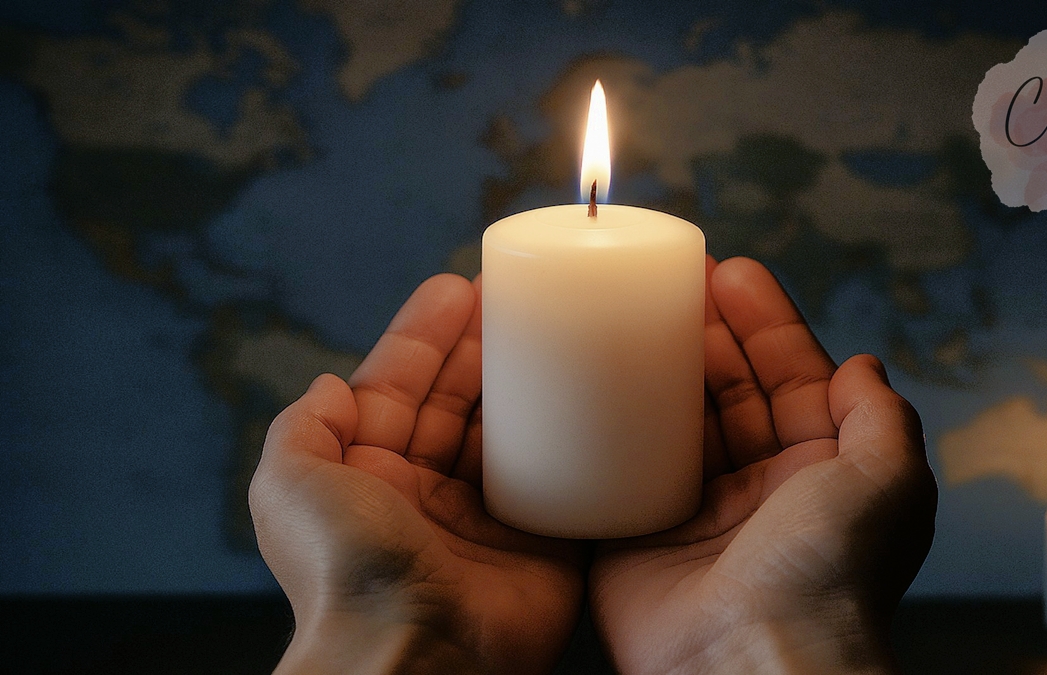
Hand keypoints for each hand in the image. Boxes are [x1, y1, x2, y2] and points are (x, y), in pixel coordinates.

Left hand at [250, 274, 583, 674]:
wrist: (414, 653)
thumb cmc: (346, 572)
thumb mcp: (289, 485)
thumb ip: (302, 427)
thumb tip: (331, 386)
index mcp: (369, 476)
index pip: (399, 386)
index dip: (426, 335)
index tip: (457, 288)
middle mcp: (426, 492)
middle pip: (460, 399)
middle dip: (484, 344)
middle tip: (516, 295)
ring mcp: (486, 516)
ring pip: (511, 431)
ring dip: (530, 379)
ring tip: (556, 325)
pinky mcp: (543, 540)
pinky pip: (563, 478)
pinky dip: (575, 439)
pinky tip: (590, 394)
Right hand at [590, 257, 936, 674]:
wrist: (751, 663)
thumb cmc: (828, 580)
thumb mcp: (887, 485)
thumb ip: (882, 418)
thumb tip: (864, 366)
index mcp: (818, 474)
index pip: (792, 377)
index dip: (766, 323)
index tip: (733, 273)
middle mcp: (758, 488)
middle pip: (727, 388)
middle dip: (705, 330)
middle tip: (673, 278)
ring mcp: (694, 509)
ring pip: (673, 418)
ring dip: (655, 363)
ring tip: (630, 308)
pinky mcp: (635, 532)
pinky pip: (619, 466)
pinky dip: (606, 422)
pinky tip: (592, 377)